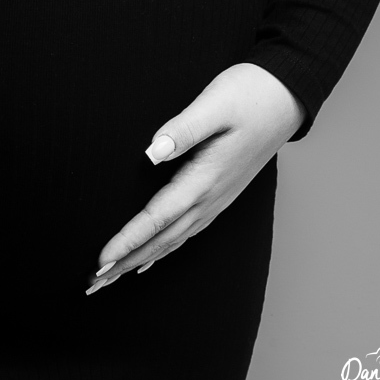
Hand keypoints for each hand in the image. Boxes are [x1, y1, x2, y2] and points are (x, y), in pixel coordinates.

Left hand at [86, 63, 305, 292]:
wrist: (286, 97)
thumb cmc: (249, 95)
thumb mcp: (214, 104)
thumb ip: (183, 129)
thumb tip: (151, 152)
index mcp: (205, 178)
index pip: (157, 218)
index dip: (128, 241)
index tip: (100, 261)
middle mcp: (211, 197)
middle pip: (162, 240)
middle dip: (126, 263)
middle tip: (93, 284)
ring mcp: (218, 199)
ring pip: (174, 240)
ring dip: (141, 261)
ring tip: (112, 278)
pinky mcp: (220, 193)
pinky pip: (187, 231)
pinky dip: (164, 249)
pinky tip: (151, 259)